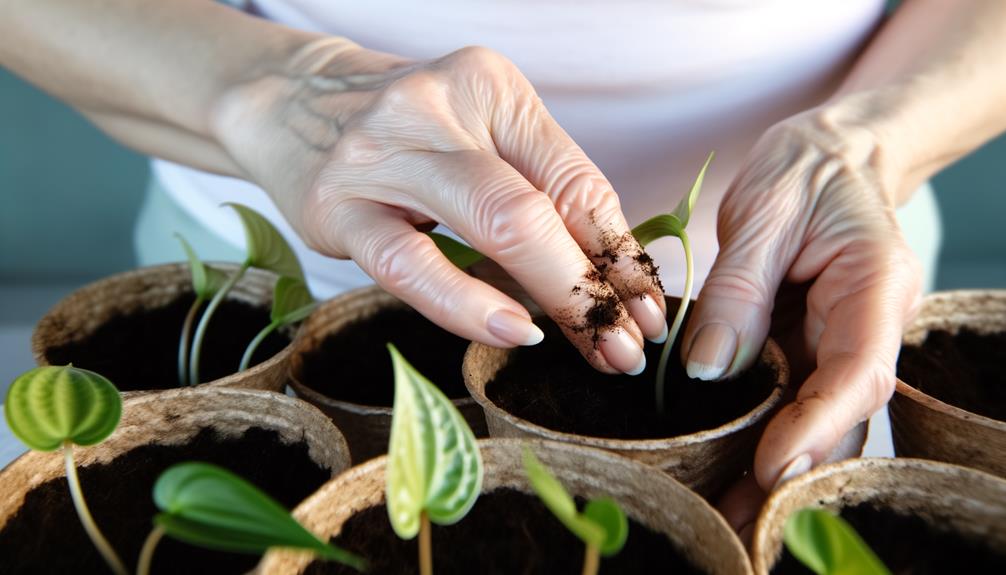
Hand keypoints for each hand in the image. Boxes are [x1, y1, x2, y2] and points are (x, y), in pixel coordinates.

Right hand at [211, 40, 665, 373]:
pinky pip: (410, 265)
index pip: (575, 181)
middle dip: (597, 287)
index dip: (622, 253)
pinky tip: (508, 331)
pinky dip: (466, 304)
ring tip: (593, 349)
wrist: (290, 101)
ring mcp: (384, 156)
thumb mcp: (478, 134)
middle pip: (541, 207)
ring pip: (490, 227)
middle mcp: (439, 110)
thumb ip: (538, 188)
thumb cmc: (406, 131)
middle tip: (629, 344)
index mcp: (491, 88)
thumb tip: (611, 275)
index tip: (649, 307)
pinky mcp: (338, 208)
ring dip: (554, 299)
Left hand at [681, 107, 921, 526]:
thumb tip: (710, 368)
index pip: (856, 372)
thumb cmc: (805, 170)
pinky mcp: (810, 349)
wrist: (830, 156)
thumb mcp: (767, 211)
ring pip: (820, 422)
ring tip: (725, 514)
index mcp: (875, 287)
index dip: (815, 427)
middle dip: (795, 474)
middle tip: (737, 519)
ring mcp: (841, 343)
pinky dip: (762, 438)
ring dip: (777, 471)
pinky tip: (725, 470)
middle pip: (843, 418)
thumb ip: (739, 289)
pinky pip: (792, 402)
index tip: (770, 466)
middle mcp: (868, 328)